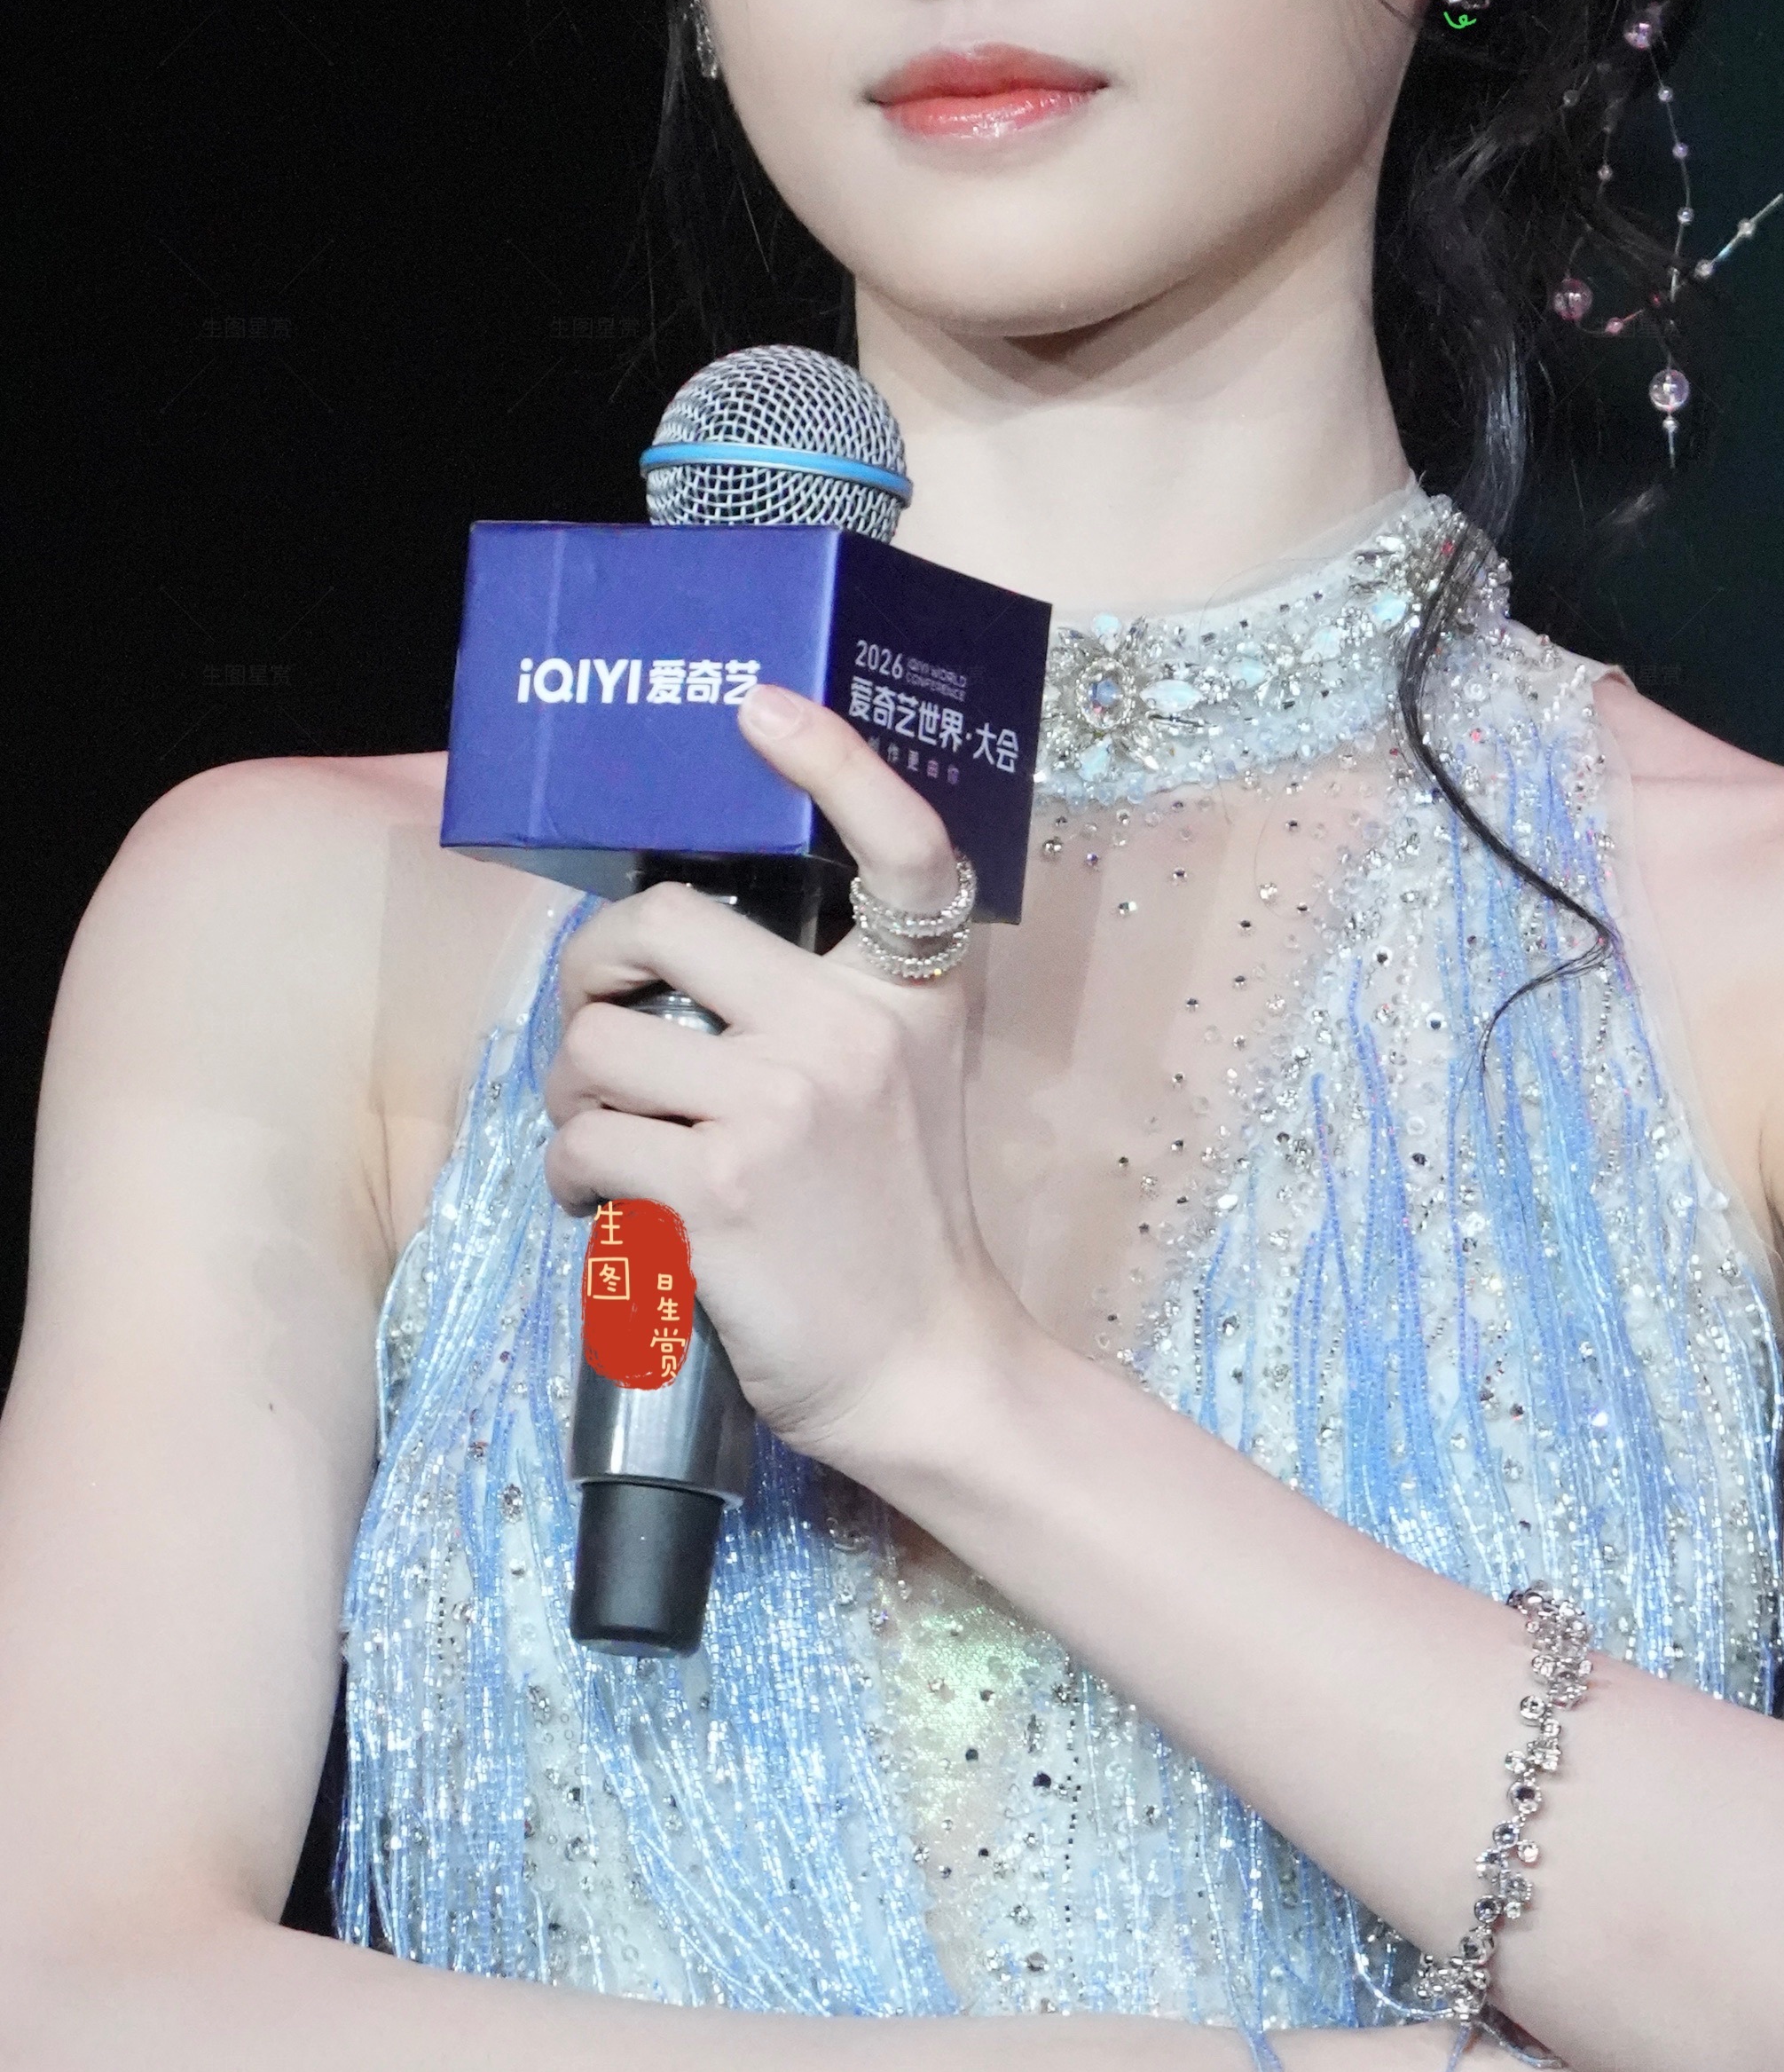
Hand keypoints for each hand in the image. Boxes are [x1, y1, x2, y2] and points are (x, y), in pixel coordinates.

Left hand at [540, 682, 1026, 1483]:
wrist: (926, 1362)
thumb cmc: (897, 1217)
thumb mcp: (907, 1074)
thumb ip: (834, 997)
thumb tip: (685, 945)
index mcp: (910, 990)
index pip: (899, 840)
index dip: (832, 758)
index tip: (758, 709)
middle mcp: (851, 1027)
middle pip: (665, 920)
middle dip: (594, 966)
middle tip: (595, 1015)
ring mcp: (783, 1103)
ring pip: (599, 1044)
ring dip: (570, 1093)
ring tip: (600, 1137)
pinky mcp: (717, 1188)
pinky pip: (583, 1142)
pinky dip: (570, 1176)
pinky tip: (600, 1205)